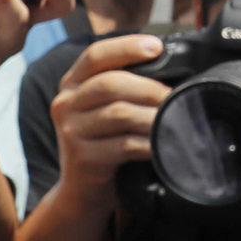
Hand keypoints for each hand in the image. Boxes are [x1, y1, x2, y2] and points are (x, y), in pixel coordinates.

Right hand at [46, 31, 174, 212]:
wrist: (82, 193)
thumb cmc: (102, 144)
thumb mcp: (102, 110)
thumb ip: (122, 87)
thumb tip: (166, 65)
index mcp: (71, 84)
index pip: (95, 55)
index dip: (125, 47)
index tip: (156, 47)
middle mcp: (65, 104)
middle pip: (110, 84)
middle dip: (149, 87)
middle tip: (175, 95)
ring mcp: (71, 132)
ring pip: (119, 114)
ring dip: (153, 115)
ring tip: (174, 118)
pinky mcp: (83, 158)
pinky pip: (124, 145)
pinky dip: (149, 143)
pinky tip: (162, 144)